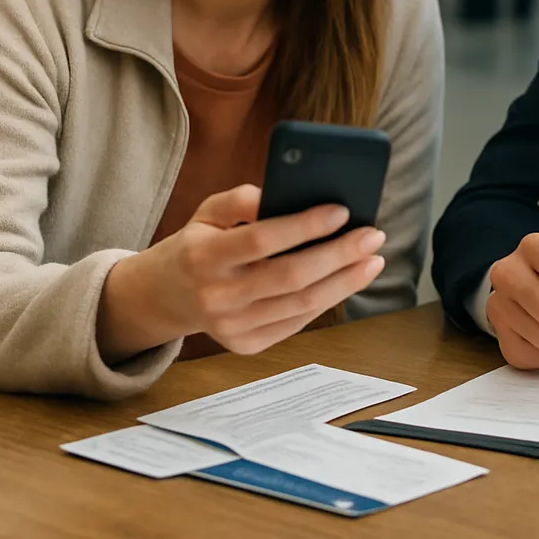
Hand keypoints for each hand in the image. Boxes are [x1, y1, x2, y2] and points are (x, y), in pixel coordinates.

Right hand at [98, 185, 384, 362]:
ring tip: (373, 259)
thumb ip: (241, 198)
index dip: (305, 225)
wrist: (164, 297)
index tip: (342, 210)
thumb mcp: (206, 211)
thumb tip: (285, 194)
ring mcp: (231, 327)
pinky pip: (297, 323)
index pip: (261, 239)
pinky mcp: (246, 345)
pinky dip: (328, 300)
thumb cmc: (197, 244)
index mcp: (204, 256)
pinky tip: (349, 280)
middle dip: (340, 254)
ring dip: (345, 281)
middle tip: (373, 235)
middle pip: (290, 276)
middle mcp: (216, 296)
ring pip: (301, 304)